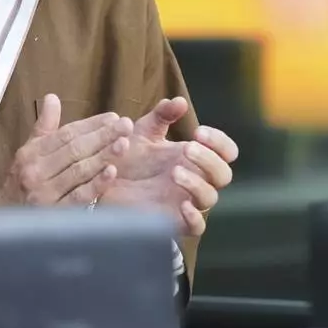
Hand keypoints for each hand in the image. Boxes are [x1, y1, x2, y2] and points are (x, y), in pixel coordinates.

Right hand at [0, 93, 132, 206]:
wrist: (5, 224)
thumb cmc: (22, 182)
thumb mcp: (29, 152)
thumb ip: (45, 126)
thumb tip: (52, 97)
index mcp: (32, 153)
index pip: (66, 134)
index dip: (91, 125)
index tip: (113, 117)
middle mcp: (36, 171)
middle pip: (75, 149)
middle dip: (103, 136)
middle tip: (126, 125)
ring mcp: (45, 193)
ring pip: (79, 171)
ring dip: (103, 156)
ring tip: (124, 144)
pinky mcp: (54, 213)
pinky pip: (78, 197)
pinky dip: (95, 185)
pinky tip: (112, 173)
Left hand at [100, 97, 238, 236]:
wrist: (102, 184)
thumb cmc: (128, 158)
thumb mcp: (143, 132)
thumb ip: (162, 115)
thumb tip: (179, 101)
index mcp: (194, 158)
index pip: (225, 152)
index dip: (219, 142)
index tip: (199, 132)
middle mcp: (196, 180)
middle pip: (224, 174)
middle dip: (210, 159)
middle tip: (187, 148)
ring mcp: (187, 202)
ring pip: (210, 198)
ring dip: (198, 183)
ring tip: (174, 172)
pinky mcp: (174, 223)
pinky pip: (197, 227)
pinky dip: (195, 217)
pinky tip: (183, 204)